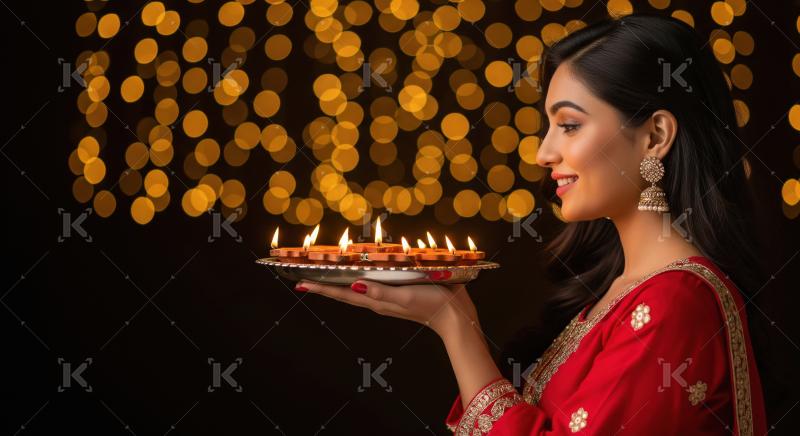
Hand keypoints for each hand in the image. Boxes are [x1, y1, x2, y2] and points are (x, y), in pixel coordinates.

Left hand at [295, 275, 479, 337]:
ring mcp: (388, 299)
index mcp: (376, 302)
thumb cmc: (431, 305)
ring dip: (341, 282)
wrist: (455, 317)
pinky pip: (374, 286)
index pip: (342, 295)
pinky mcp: (399, 294)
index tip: (300, 284)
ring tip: (326, 274)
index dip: (321, 288)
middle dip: (325, 285)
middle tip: (305, 277)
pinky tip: (362, 273)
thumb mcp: (405, 298)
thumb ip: (381, 293)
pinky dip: (362, 279)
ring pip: (358, 290)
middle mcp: (378, 301)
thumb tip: (355, 287)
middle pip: (345, 293)